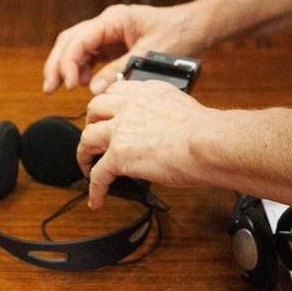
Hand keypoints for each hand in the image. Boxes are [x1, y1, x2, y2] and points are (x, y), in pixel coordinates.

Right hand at [42, 0, 205, 94]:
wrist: (195, 28)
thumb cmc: (177, 33)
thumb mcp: (149, 53)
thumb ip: (120, 69)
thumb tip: (94, 88)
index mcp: (114, 19)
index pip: (80, 39)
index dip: (69, 62)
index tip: (69, 84)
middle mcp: (107, 23)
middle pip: (71, 40)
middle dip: (58, 64)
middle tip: (50, 88)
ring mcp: (109, 33)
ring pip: (77, 47)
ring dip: (67, 66)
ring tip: (64, 88)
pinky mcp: (114, 44)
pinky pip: (90, 54)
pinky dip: (83, 68)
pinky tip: (84, 83)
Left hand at [77, 78, 218, 206]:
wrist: (207, 143)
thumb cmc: (206, 131)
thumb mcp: (181, 107)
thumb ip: (163, 113)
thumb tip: (161, 131)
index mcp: (147, 91)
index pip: (117, 91)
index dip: (109, 105)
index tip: (108, 115)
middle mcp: (130, 105)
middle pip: (95, 109)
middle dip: (91, 123)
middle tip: (95, 137)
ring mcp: (121, 129)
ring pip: (87, 138)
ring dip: (84, 154)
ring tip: (87, 167)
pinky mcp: (118, 155)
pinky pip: (98, 174)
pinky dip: (94, 189)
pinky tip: (97, 199)